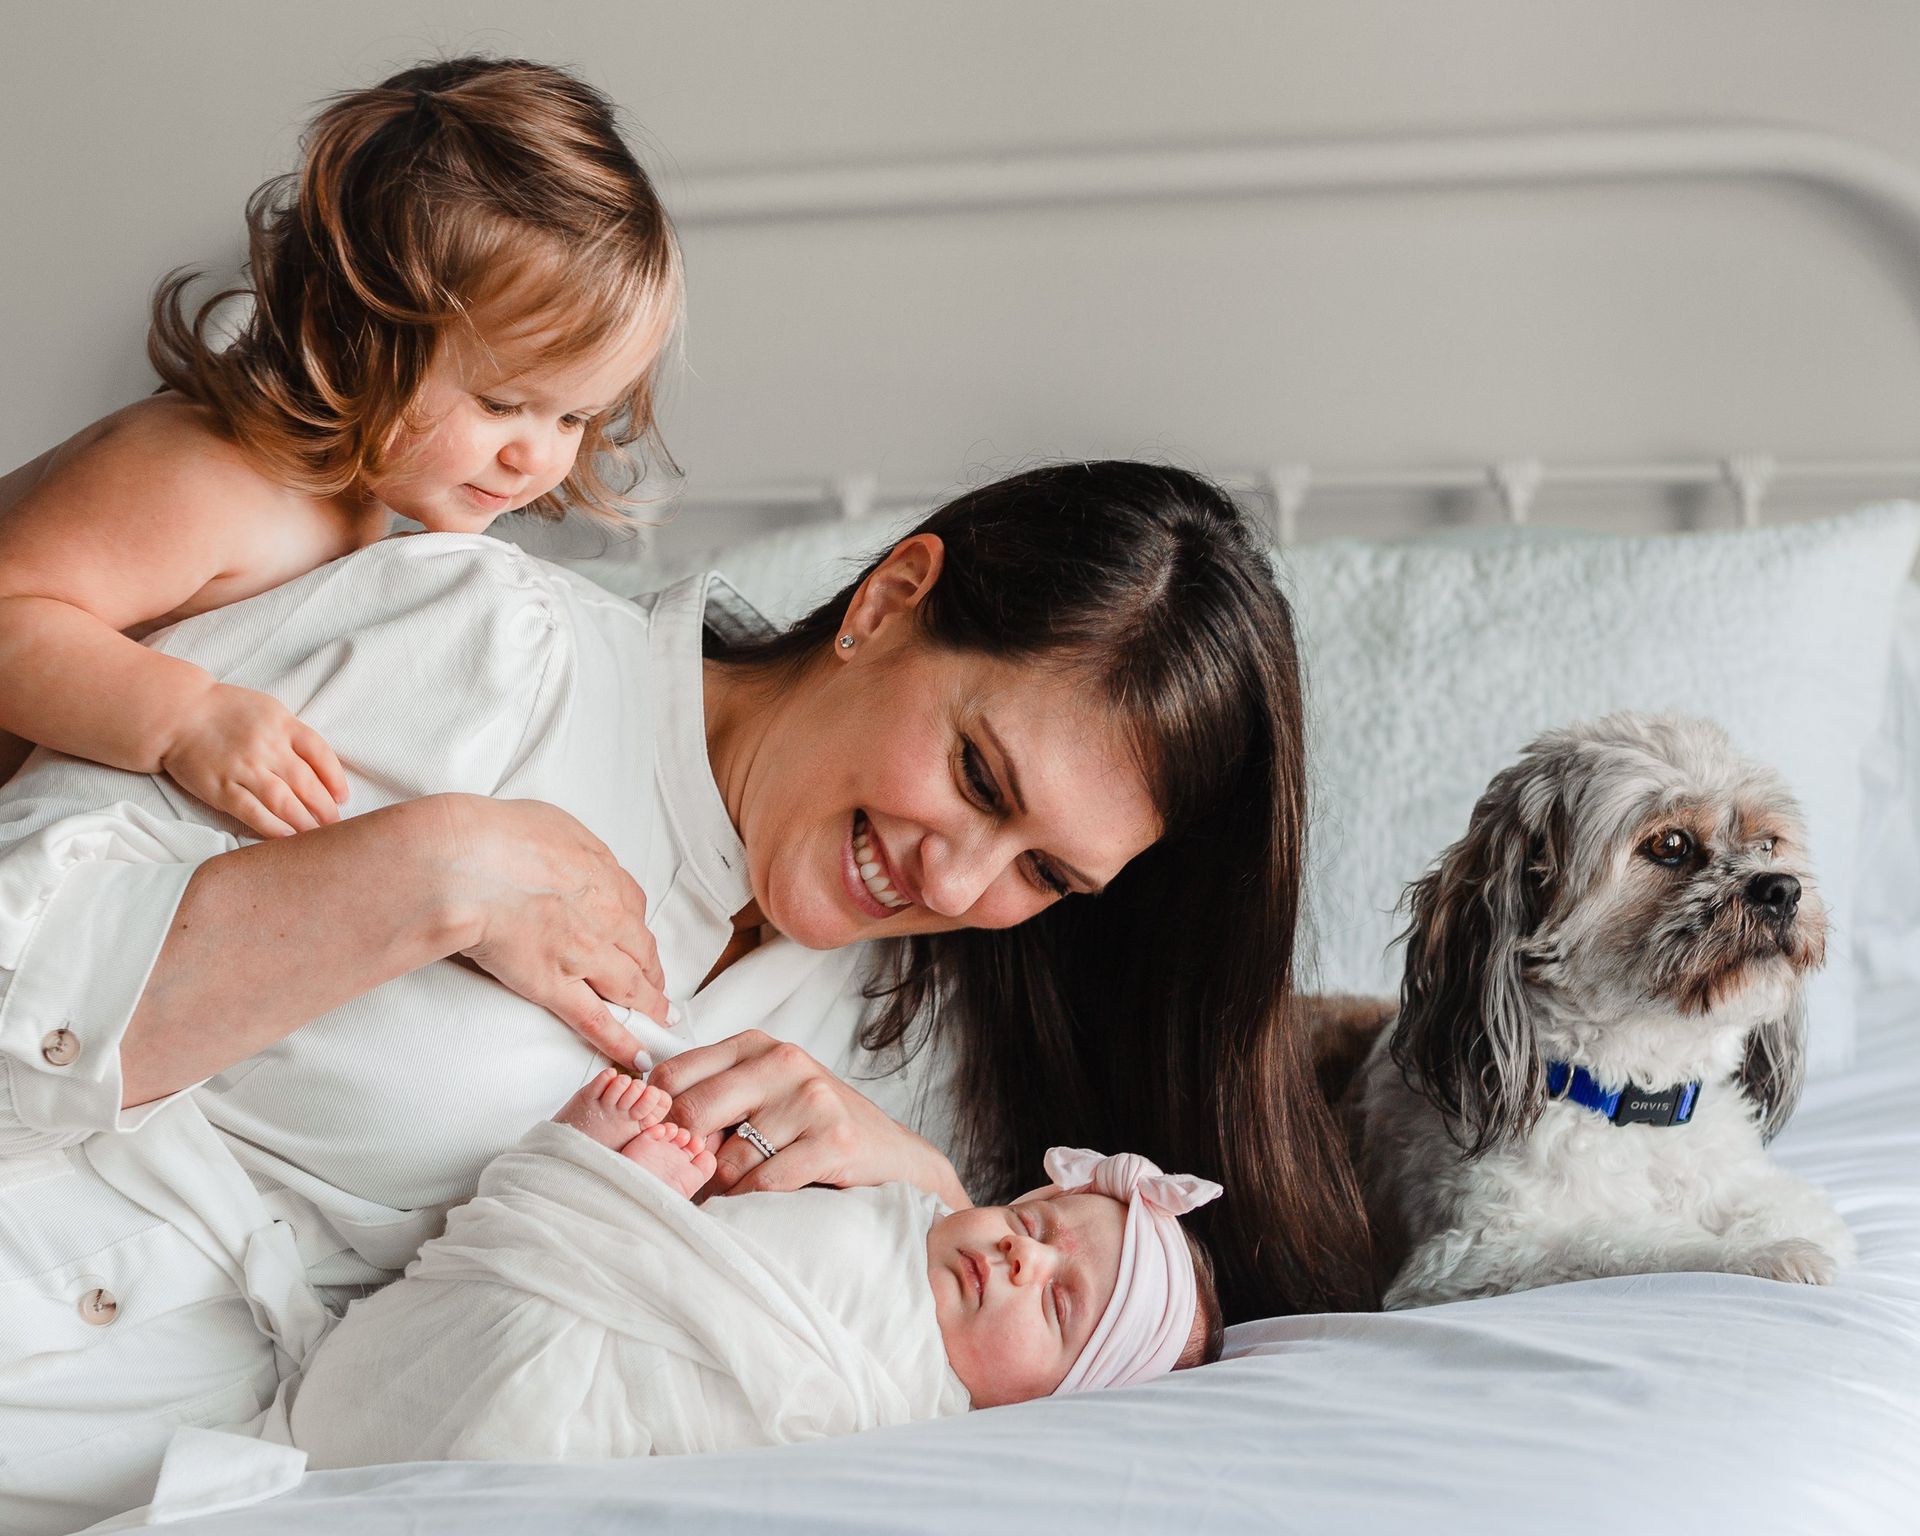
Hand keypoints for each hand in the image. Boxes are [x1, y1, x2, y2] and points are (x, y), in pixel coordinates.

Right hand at [158, 682, 348, 837]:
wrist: (180, 713)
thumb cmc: (229, 713)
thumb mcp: (270, 711)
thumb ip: (295, 737)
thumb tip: (324, 772)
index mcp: (283, 724)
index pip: (321, 754)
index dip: (336, 780)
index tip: (343, 798)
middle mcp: (266, 746)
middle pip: (306, 783)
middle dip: (325, 808)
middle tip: (336, 826)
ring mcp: (243, 768)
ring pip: (283, 801)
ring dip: (305, 823)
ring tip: (318, 836)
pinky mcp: (221, 788)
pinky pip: (253, 813)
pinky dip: (274, 828)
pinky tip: (288, 837)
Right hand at [446, 796, 668, 1066]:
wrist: (471, 863)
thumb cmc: (498, 835)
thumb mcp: (550, 823)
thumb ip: (569, 847)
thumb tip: (568, 853)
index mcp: (603, 874)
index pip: (632, 906)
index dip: (636, 929)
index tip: (638, 940)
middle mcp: (606, 915)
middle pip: (640, 949)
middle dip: (652, 970)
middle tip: (659, 985)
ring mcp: (584, 954)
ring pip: (630, 985)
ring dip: (650, 1004)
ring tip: (662, 1019)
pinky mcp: (555, 985)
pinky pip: (596, 1020)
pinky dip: (620, 1041)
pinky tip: (638, 1056)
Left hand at [647, 1030, 967, 1203]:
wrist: (894, 1158)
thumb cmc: (815, 1130)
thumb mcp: (763, 1096)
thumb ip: (711, 1098)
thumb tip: (640, 1124)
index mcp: (755, 1044)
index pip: (671, 1076)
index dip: (653, 1120)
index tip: (655, 1149)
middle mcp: (782, 1060)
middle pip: (691, 1113)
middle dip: (683, 1158)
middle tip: (687, 1183)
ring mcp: (810, 1097)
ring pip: (726, 1158)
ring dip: (721, 1189)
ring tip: (734, 1196)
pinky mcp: (832, 1138)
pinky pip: (762, 1182)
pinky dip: (751, 1203)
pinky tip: (760, 1204)